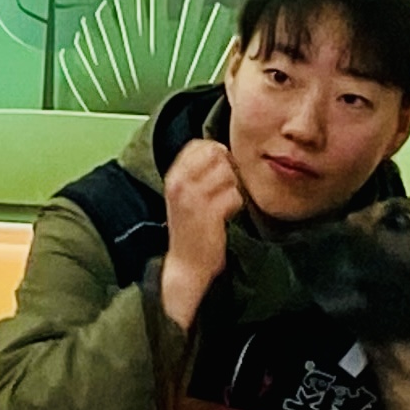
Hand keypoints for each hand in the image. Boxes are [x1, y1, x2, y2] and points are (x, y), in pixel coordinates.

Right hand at [159, 137, 245, 330]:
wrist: (187, 263)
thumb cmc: (191, 227)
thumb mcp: (185, 194)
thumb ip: (197, 171)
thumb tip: (222, 150)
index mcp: (173, 176)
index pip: (199, 145)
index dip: (216, 153)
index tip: (219, 169)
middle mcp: (180, 184)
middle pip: (218, 156)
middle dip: (228, 170)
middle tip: (224, 188)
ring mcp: (194, 198)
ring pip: (229, 175)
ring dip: (233, 189)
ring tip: (224, 204)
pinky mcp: (210, 213)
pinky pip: (235, 196)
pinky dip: (236, 205)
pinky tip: (226, 216)